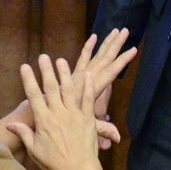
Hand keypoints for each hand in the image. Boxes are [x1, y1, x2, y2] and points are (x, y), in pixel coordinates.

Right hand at [6, 55, 101, 169]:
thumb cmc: (54, 163)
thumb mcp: (34, 149)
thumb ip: (23, 134)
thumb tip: (9, 126)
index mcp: (43, 121)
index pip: (33, 96)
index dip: (28, 79)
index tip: (24, 66)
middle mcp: (58, 114)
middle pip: (51, 88)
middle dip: (46, 70)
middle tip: (43, 57)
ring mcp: (74, 115)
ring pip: (68, 89)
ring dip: (64, 74)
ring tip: (61, 60)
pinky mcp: (87, 119)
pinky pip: (88, 99)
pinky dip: (87, 86)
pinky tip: (87, 74)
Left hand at [71, 29, 136, 146]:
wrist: (36, 118)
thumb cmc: (63, 121)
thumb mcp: (86, 127)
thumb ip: (102, 130)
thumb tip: (117, 140)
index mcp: (90, 90)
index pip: (110, 72)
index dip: (122, 61)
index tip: (133, 49)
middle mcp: (85, 79)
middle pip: (103, 59)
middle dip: (115, 45)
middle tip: (125, 30)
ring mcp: (80, 76)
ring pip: (94, 56)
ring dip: (105, 43)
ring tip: (115, 30)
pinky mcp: (74, 76)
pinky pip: (83, 60)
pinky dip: (88, 49)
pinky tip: (94, 38)